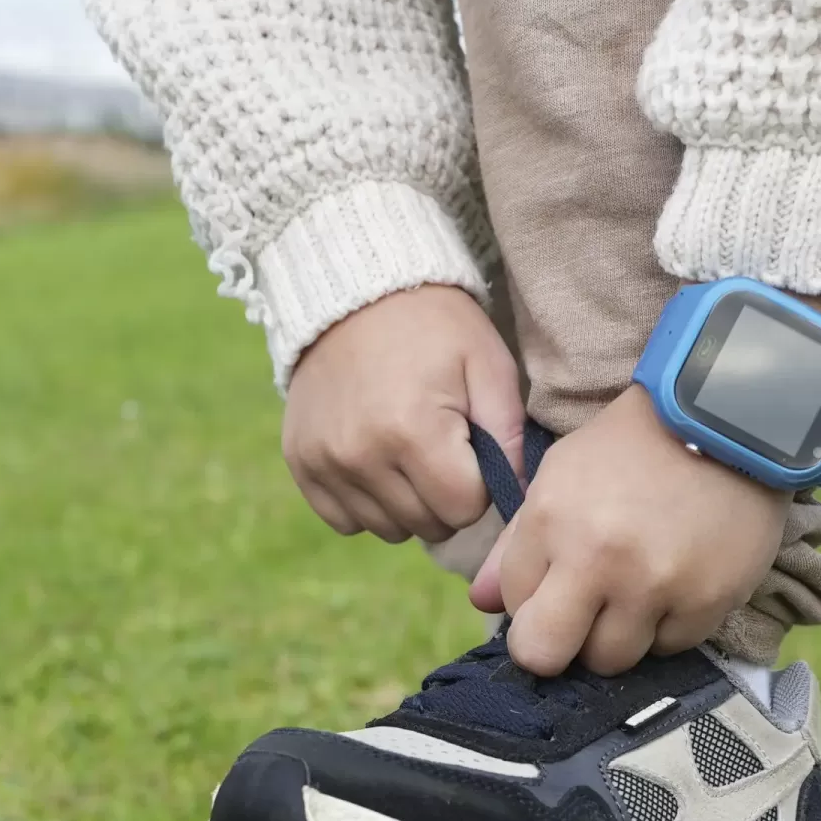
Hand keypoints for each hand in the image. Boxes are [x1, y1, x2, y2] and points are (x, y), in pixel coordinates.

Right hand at [282, 285, 523, 543]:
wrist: (356, 290)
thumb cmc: (436, 328)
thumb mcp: (489, 367)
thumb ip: (510, 439)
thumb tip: (518, 498)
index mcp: (412, 431)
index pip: (464, 510)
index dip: (478, 487)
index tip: (470, 450)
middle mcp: (361, 455)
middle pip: (428, 526)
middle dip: (445, 498)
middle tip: (442, 450)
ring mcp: (326, 462)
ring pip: (389, 529)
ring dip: (408, 504)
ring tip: (408, 452)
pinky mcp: (301, 463)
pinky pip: (346, 521)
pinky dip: (367, 503)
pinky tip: (376, 461)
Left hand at [469, 385, 788, 675]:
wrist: (725, 419)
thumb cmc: (632, 446)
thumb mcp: (559, 478)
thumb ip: (515, 546)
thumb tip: (482, 602)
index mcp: (553, 522)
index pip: (514, 607)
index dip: (532, 602)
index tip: (556, 584)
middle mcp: (600, 561)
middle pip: (548, 655)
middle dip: (558, 645)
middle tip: (582, 620)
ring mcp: (656, 587)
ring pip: (612, 660)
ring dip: (617, 636)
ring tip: (636, 591)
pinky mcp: (707, 602)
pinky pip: (670, 648)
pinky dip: (669, 626)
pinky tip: (678, 584)